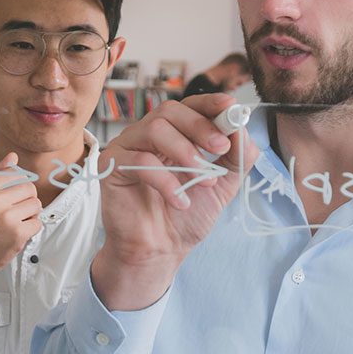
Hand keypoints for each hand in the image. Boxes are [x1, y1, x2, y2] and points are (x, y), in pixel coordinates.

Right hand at [0, 152, 41, 312]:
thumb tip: (14, 156)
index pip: (13, 172)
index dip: (17, 183)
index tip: (11, 195)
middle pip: (29, 187)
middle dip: (26, 198)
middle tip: (15, 210)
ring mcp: (7, 218)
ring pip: (36, 204)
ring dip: (30, 213)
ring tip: (17, 220)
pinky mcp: (18, 234)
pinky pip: (38, 222)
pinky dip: (31, 227)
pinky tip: (18, 231)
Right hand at [92, 94, 257, 309]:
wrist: (160, 250)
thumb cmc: (186, 216)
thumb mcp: (223, 184)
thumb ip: (236, 156)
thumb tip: (242, 128)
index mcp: (171, 136)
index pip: (187, 106)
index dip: (208, 103)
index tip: (230, 108)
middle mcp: (146, 137)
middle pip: (169, 111)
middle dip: (199, 126)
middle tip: (220, 148)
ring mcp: (126, 149)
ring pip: (153, 129)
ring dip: (185, 152)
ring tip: (203, 180)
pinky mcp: (111, 168)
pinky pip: (139, 161)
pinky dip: (166, 181)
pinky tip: (179, 202)